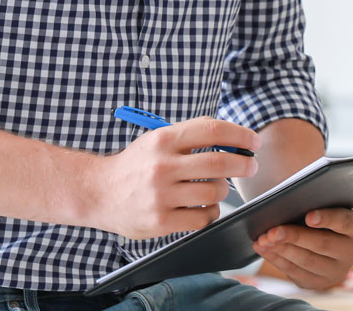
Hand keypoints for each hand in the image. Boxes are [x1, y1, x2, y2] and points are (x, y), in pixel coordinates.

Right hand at [87, 117, 259, 239]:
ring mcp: (160, 195)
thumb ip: (191, 136)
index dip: (239, 134)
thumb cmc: (137, 164)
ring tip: (217, 188)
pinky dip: (210, 212)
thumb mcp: (158, 140)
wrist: (99, 192)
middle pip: (218, 163)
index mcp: (163, 139)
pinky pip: (202, 218)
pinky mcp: (160, 222)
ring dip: (223, 190)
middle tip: (251, 165)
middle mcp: (162, 165)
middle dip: (243, 164)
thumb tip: (233, 138)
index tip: (253, 141)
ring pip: (213, 193)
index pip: (211, 130)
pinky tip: (204, 207)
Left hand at [252, 207, 352, 290]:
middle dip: (295, 236)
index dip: (326, 218)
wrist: (325, 230)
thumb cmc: (323, 206)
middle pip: (322, 244)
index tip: (308, 216)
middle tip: (273, 230)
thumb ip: (316, 198)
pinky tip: (263, 248)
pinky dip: (277, 259)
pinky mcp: (320, 282)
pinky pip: (296, 273)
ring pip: (307, 261)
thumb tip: (291, 197)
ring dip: (282, 249)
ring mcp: (338, 271)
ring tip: (263, 239)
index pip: (344, 221)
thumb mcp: (326, 200)